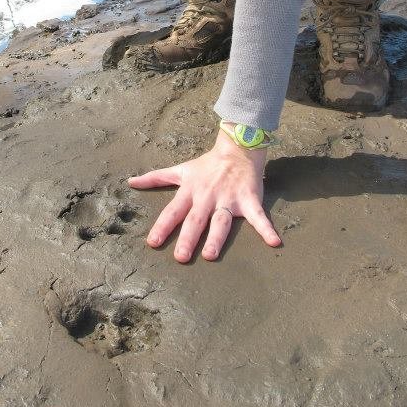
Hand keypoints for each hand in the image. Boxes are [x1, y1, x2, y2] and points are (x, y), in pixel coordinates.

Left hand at [127, 130, 281, 262]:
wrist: (238, 148)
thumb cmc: (207, 165)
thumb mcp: (180, 170)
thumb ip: (156, 178)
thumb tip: (131, 182)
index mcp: (191, 192)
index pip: (173, 211)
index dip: (162, 226)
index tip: (153, 243)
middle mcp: (208, 197)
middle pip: (196, 220)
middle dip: (188, 238)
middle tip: (180, 258)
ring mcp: (229, 199)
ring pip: (221, 221)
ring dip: (216, 238)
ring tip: (210, 255)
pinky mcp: (249, 200)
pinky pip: (258, 217)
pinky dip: (267, 229)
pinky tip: (274, 242)